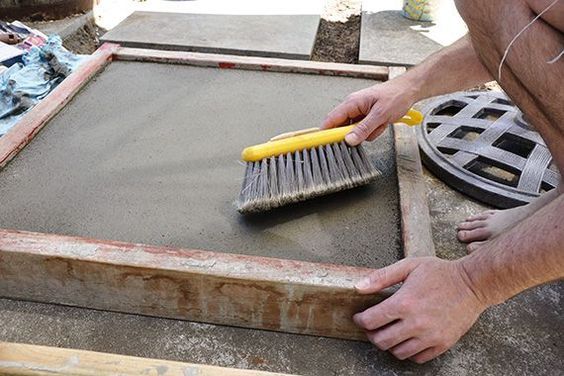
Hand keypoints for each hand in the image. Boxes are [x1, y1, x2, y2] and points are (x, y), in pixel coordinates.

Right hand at [321, 78, 417, 144]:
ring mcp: (360, 112)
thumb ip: (364, 128)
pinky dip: (373, 131)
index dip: (326, 132)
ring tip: (380, 124)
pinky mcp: (367, 116)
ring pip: (355, 131)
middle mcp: (353, 106)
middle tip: (366, 133)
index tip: (324, 144)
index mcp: (352, 102)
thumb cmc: (396, 95)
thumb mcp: (380, 114)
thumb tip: (349, 139)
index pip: (332, 119)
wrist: (409, 91)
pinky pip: (364, 130)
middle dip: (355, 134)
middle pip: (343, 127)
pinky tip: (382, 124)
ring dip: (367, 132)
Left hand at [353, 257, 486, 362]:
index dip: (360, 320)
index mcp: (404, 303)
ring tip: (389, 332)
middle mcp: (415, 323)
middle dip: (371, 335)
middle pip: (381, 341)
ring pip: (398, 352)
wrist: (473, 284)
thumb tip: (358, 287)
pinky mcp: (442, 344)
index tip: (359, 317)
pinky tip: (407, 339)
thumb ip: (382, 276)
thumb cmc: (440, 273)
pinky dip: (408, 352)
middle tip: (372, 327)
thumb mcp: (409, 266)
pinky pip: (417, 358)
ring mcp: (430, 336)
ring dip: (389, 344)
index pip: (371, 321)